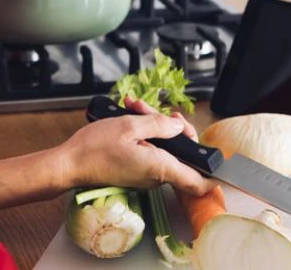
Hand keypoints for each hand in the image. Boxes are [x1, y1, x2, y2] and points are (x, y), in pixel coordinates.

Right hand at [57, 97, 216, 195]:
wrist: (69, 163)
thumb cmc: (94, 148)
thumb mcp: (129, 125)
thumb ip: (158, 125)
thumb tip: (177, 125)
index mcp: (160, 167)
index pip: (198, 182)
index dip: (214, 173)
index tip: (221, 160)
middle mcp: (156, 175)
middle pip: (180, 152)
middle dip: (170, 126)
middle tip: (151, 110)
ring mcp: (145, 174)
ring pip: (163, 148)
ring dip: (152, 125)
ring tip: (133, 107)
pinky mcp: (135, 170)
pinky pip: (149, 150)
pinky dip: (142, 133)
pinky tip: (128, 116)